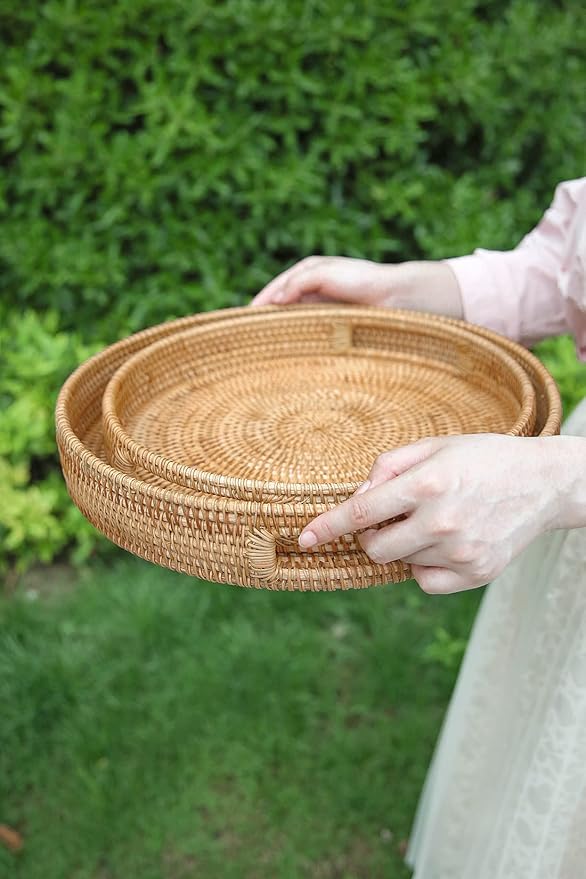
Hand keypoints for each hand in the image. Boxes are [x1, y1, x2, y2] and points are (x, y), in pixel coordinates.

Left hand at [250, 256, 463, 317]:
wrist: (402, 300)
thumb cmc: (378, 319)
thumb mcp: (343, 329)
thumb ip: (324, 335)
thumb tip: (303, 367)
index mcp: (320, 292)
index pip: (286, 301)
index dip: (269, 315)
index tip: (252, 334)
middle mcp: (317, 279)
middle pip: (279, 292)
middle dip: (262, 308)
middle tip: (243, 329)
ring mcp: (321, 272)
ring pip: (284, 285)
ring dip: (266, 299)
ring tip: (251, 318)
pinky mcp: (326, 272)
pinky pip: (297, 282)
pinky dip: (282, 293)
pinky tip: (270, 307)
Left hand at [297, 434, 561, 593]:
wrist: (544, 483)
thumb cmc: (483, 458)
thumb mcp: (434, 446)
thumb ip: (389, 467)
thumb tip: (357, 497)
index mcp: (428, 484)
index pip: (361, 512)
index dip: (328, 527)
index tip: (304, 539)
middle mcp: (442, 522)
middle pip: (375, 548)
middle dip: (371, 535)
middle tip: (393, 517)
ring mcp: (461, 552)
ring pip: (401, 563)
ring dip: (405, 545)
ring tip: (437, 521)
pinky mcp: (476, 574)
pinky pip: (425, 583)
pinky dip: (423, 568)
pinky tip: (444, 544)